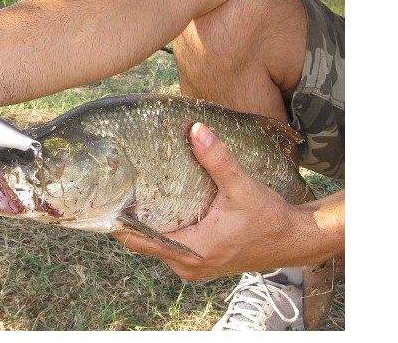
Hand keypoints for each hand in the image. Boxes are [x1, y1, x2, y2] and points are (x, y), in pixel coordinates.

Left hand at [112, 122, 302, 280]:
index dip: (118, 223)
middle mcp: (188, 266)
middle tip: (117, 192)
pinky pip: (170, 249)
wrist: (294, 240)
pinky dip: (162, 232)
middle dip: (130, 220)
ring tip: (133, 197)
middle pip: (143, 243)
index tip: (104, 201)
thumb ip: (218, 160)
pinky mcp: (200, 264)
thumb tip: (196, 130)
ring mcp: (193, 268)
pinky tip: (158, 210)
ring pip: (156, 247)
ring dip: (146, 226)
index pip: (139, 241)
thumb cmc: (269, 218)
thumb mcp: (242, 187)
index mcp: (192, 251)